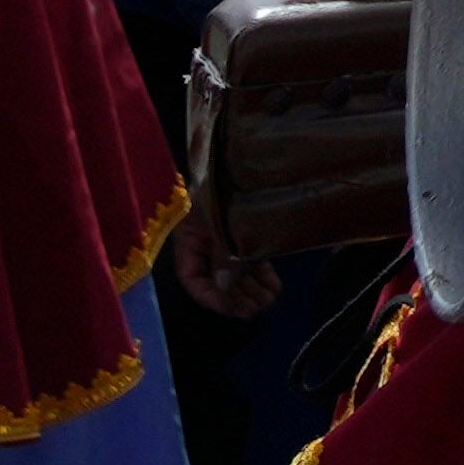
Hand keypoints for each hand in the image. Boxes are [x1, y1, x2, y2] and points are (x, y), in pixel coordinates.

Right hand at [167, 197, 278, 318]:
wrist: (232, 155)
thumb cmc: (218, 188)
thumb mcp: (217, 223)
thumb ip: (222, 256)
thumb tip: (227, 288)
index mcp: (189, 240)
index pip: (193, 279)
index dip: (212, 297)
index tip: (232, 309)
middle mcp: (205, 242)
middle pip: (217, 278)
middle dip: (237, 295)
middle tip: (257, 308)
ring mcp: (225, 237)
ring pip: (236, 271)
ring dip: (252, 288)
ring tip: (269, 300)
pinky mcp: (243, 231)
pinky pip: (250, 257)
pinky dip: (261, 273)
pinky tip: (275, 287)